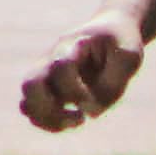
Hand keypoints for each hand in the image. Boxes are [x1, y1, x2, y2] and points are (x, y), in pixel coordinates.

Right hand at [20, 12, 146, 131]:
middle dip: (51, 109)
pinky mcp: (48, 90)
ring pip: (26, 103)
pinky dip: (50, 123)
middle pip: (30, 85)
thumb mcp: (129, 57)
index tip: (95, 101)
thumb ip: (112, 84)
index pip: (60, 68)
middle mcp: (51, 60)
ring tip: (78, 121)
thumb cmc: (120, 43)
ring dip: (49, 121)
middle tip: (80, 116)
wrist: (111, 30)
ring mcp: (46, 76)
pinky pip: (34, 112)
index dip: (76, 91)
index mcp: (71, 45)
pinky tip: (74, 121)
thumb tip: (89, 113)